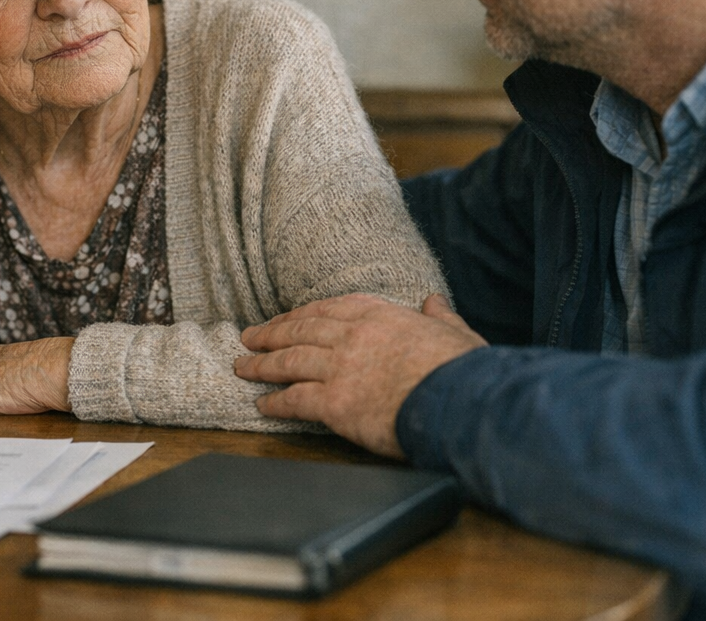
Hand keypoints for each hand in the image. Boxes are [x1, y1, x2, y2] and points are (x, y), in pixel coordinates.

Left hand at [234, 293, 485, 457]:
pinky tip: (262, 405)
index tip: (285, 319)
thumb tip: (433, 300)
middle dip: (270, 334)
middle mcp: (352, 336)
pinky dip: (275, 402)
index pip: (329, 309)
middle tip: (249, 337)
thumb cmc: (463, 371)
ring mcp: (340, 368)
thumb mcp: (454, 332)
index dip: (301, 314)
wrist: (460, 402)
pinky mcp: (335, 403)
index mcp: (379, 315)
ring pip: (289, 362)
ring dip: (261, 365)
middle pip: (300, 331)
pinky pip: (294, 400)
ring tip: (243, 367)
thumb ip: (439, 315)